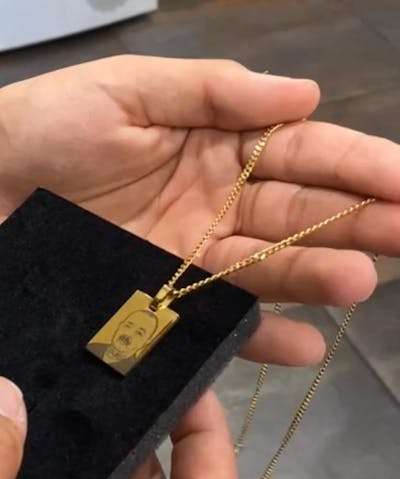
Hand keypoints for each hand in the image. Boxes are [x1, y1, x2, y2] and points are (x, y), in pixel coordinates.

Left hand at [1, 56, 398, 366]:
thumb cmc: (46, 129)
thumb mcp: (127, 91)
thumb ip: (213, 94)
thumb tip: (305, 95)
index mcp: (217, 142)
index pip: (301, 154)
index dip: (356, 165)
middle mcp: (219, 203)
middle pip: (299, 214)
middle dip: (356, 222)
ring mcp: (195, 259)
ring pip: (269, 267)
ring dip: (316, 276)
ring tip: (359, 284)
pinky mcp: (167, 303)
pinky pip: (222, 321)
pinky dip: (262, 336)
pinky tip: (307, 347)